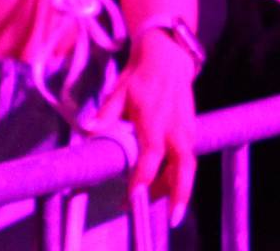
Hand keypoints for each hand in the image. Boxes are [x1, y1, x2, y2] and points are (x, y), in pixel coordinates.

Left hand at [99, 32, 197, 216]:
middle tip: (171, 219)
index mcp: (155, 120)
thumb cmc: (140, 77)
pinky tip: (162, 186)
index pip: (152, 155)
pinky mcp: (192, 133)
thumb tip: (87, 129)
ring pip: (186, 167)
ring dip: (174, 188)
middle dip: (179, 194)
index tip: (136, 196)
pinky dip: (177, 175)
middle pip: (184, 168)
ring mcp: (187, 131)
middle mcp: (176, 129)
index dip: (145, 176)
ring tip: (153, 203)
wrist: (169, 60)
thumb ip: (106, 113)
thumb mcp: (119, 91)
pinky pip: (187, 160)